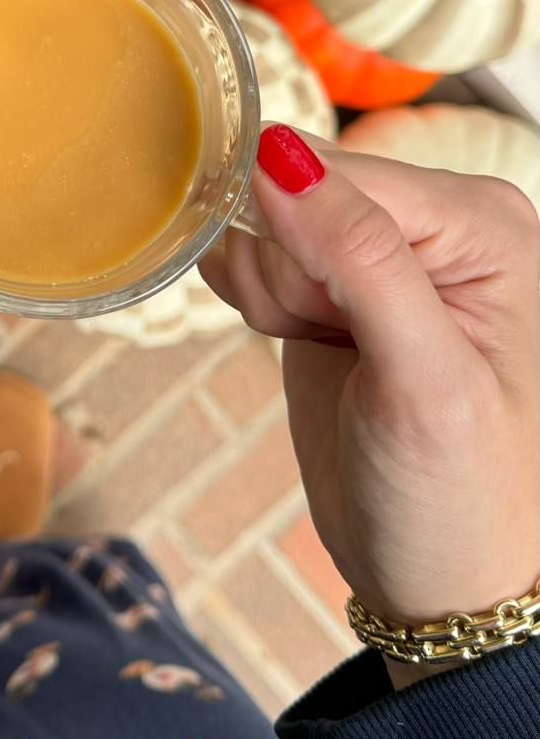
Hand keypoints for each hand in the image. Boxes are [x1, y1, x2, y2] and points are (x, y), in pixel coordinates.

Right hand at [198, 125, 538, 689]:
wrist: (442, 586)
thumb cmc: (467, 500)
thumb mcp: (423, 383)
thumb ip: (357, 257)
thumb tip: (278, 152)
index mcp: (482, 222)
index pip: (340, 173)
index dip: (299, 238)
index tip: (320, 320)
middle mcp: (437, 223)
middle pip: (296, 190)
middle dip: (286, 270)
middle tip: (332, 346)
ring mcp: (382, 253)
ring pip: (266, 221)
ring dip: (270, 290)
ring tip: (326, 352)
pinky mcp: (335, 287)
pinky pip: (257, 251)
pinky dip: (255, 297)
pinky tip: (296, 338)